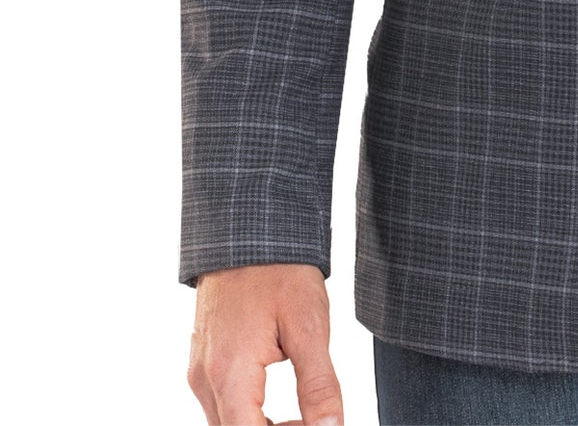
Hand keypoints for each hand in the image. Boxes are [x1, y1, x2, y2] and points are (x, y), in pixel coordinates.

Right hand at [187, 262, 343, 425]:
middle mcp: (205, 378)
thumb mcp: (310, 326)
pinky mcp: (203, 359)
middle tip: (312, 422)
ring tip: (301, 416)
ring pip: (225, 422)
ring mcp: (200, 369)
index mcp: (229, 374)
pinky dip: (247, 413)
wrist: (251, 230)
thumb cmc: (281, 270)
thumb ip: (318, 385)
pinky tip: (277, 403)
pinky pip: (221, 403)